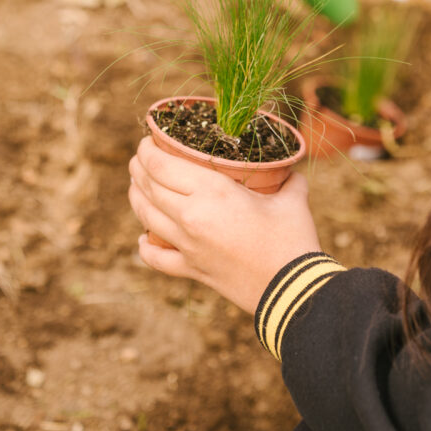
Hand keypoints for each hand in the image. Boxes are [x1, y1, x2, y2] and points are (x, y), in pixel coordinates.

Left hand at [128, 137, 321, 313]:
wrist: (292, 289)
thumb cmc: (294, 239)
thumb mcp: (292, 199)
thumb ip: (288, 179)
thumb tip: (291, 170)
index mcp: (214, 192)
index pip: (162, 165)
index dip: (148, 150)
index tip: (148, 141)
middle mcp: (192, 216)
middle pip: (149, 187)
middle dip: (138, 169)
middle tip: (140, 159)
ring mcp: (188, 246)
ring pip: (146, 217)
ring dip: (136, 198)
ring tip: (137, 186)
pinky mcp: (191, 270)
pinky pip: (156, 258)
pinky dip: (145, 246)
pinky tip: (144, 239)